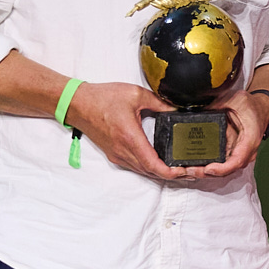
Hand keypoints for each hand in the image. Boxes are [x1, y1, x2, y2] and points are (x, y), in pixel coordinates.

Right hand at [61, 79, 190, 181]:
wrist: (77, 104)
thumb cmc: (102, 98)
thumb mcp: (135, 94)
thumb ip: (159, 102)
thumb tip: (177, 108)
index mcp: (130, 138)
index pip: (154, 165)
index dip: (171, 172)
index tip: (185, 171)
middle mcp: (123, 151)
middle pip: (152, 172)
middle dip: (173, 174)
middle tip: (191, 170)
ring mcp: (118, 155)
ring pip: (144, 171)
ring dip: (162, 173)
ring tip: (180, 168)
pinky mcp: (114, 154)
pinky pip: (136, 167)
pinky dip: (150, 168)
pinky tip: (161, 162)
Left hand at [173, 91, 268, 181]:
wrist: (260, 108)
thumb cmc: (252, 106)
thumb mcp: (237, 99)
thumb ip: (219, 102)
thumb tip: (198, 106)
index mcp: (249, 140)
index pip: (237, 161)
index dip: (222, 168)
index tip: (208, 168)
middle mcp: (244, 152)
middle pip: (226, 169)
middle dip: (206, 172)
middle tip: (188, 169)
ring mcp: (237, 154)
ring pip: (221, 169)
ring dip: (204, 171)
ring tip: (186, 169)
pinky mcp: (230, 153)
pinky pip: (218, 163)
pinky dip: (205, 166)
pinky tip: (192, 164)